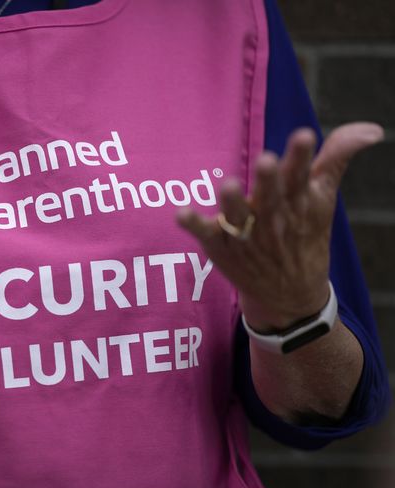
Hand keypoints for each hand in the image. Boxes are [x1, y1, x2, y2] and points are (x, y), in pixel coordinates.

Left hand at [177, 122, 383, 331]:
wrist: (288, 294)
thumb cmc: (303, 235)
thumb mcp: (322, 198)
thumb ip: (336, 159)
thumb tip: (370, 129)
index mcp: (298, 202)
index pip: (302, 176)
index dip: (302, 157)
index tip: (304, 136)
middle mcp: (272, 218)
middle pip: (270, 196)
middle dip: (269, 180)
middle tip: (266, 160)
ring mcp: (245, 234)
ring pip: (238, 216)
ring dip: (233, 202)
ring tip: (229, 185)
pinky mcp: (221, 246)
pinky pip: (205, 234)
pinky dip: (194, 224)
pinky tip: (180, 213)